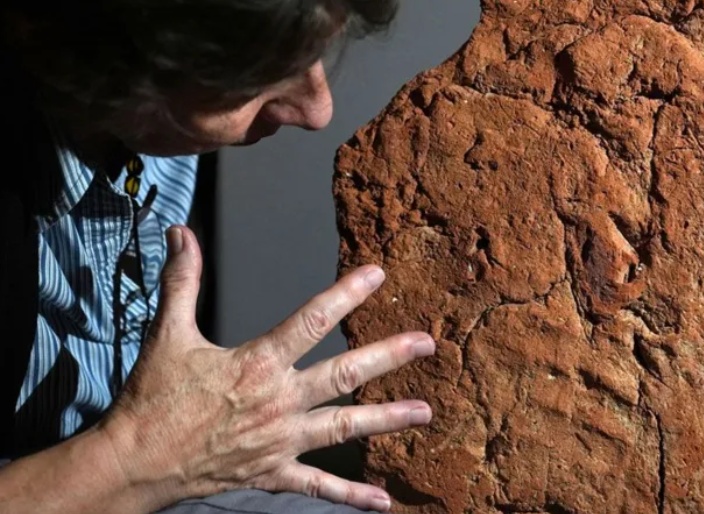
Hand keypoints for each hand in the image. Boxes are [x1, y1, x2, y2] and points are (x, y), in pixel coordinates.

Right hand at [98, 226, 433, 512]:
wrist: (135, 461)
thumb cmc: (153, 398)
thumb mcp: (168, 333)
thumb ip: (182, 282)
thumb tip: (181, 233)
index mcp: (258, 364)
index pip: (312, 320)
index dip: (346, 295)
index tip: (377, 276)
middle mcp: (279, 401)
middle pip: (344, 374)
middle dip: (388, 356)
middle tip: (427, 343)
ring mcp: (280, 441)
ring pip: (344, 427)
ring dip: (386, 419)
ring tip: (424, 412)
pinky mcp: (273, 473)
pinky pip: (318, 485)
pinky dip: (350, 494)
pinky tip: (382, 501)